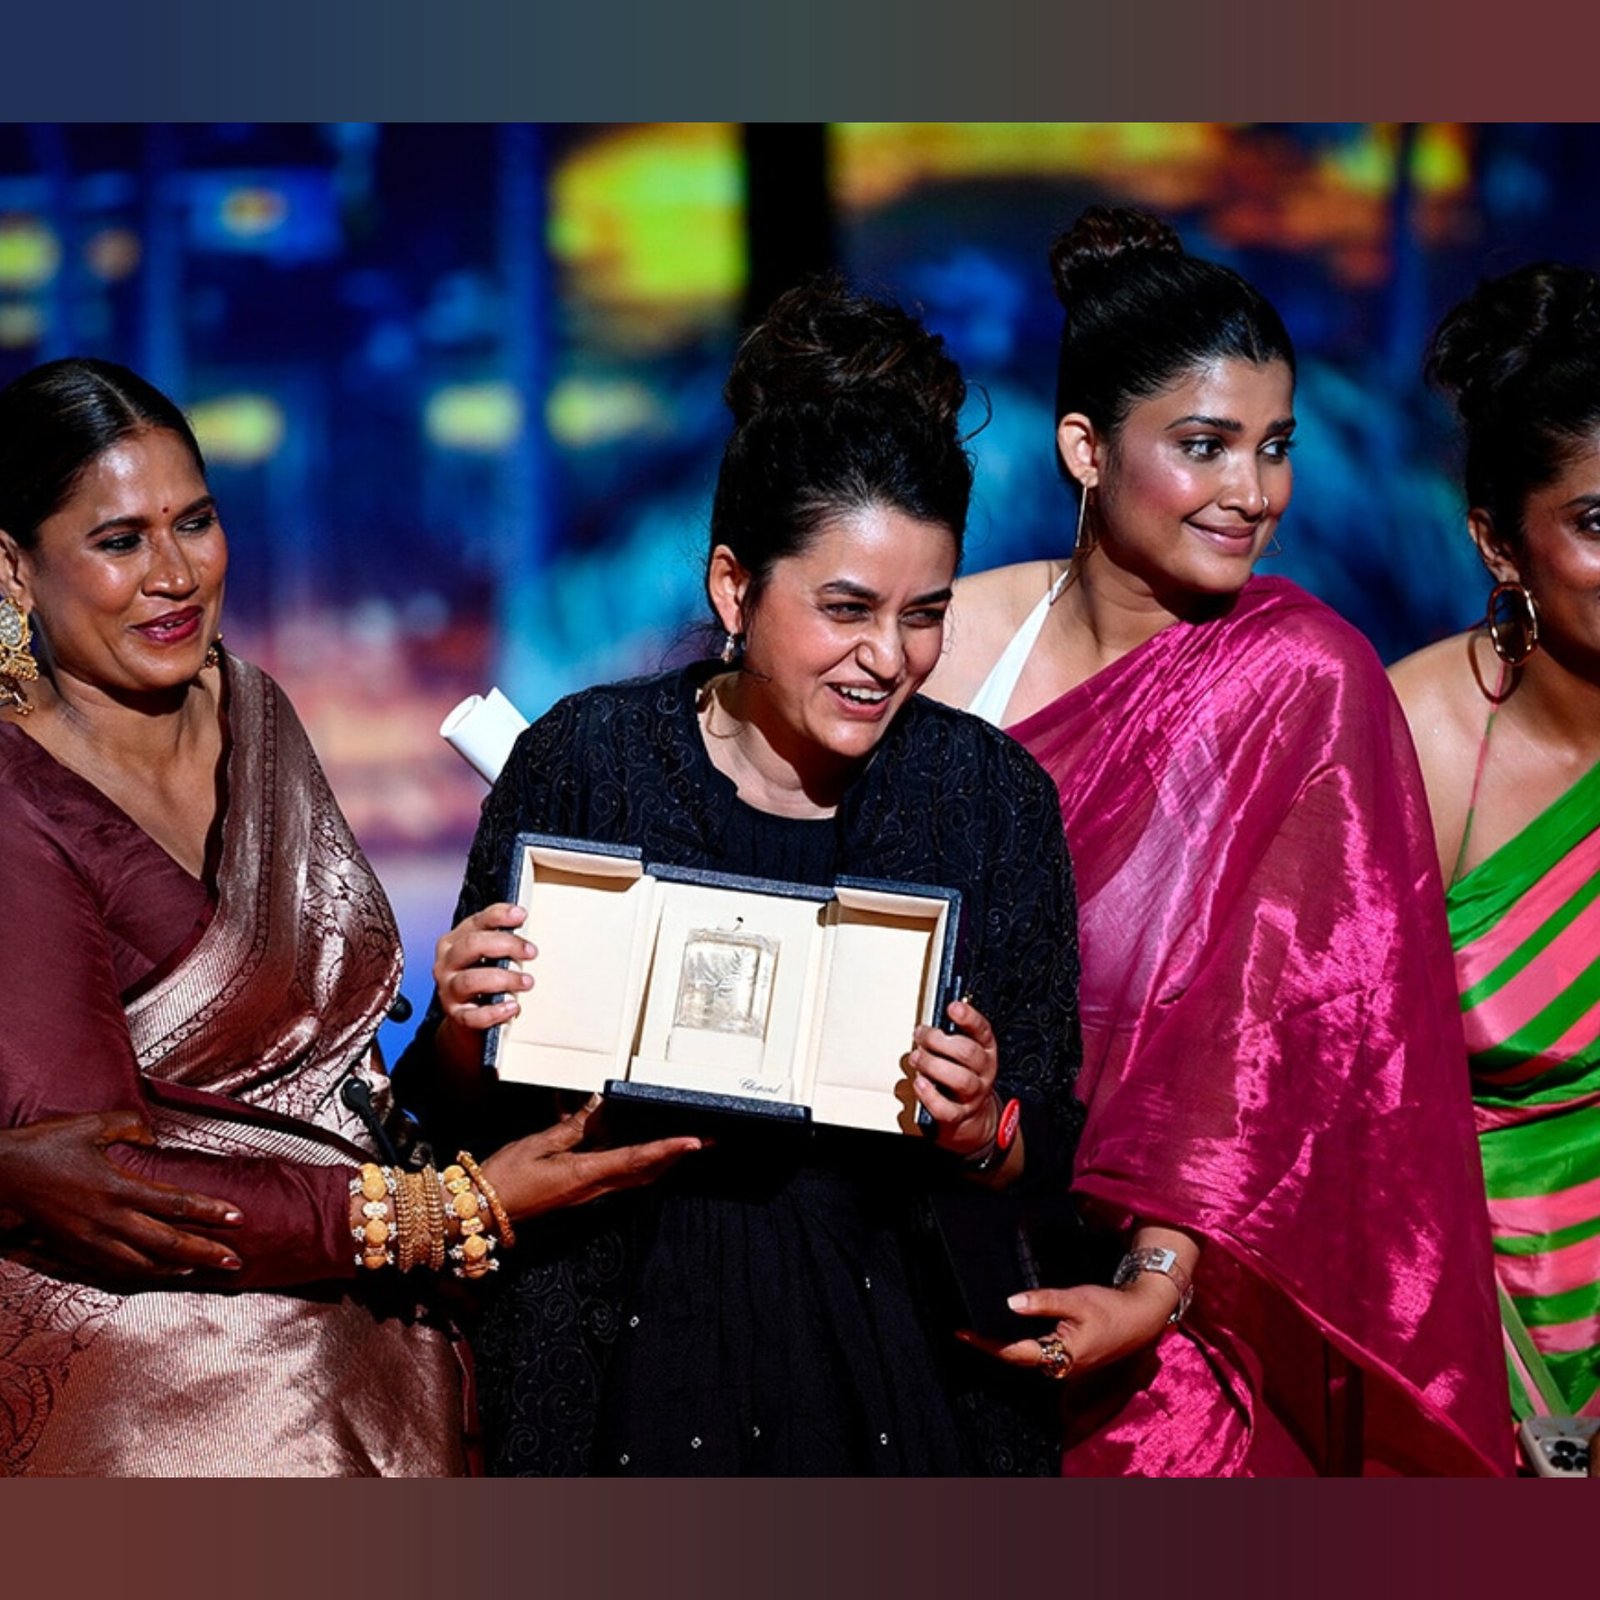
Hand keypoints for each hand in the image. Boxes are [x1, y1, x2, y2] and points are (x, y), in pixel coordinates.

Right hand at [0, 1111, 243, 1278]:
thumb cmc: (43, 1147)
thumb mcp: (89, 1125)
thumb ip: (128, 1126)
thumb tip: (153, 1135)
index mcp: (117, 1188)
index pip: (176, 1204)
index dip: (210, 1212)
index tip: (238, 1217)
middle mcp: (108, 1220)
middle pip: (168, 1243)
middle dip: (206, 1253)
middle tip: (235, 1261)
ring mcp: (91, 1241)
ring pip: (144, 1263)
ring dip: (178, 1267)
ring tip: (204, 1269)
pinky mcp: (75, 1251)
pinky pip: (117, 1269)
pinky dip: (145, 1273)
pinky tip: (160, 1271)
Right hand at [432, 902, 535, 1068]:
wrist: (466, 1018)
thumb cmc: (482, 978)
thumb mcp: (487, 955)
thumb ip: (502, 941)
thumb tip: (527, 930)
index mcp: (454, 942)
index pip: (476, 922)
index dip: (499, 916)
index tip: (521, 915)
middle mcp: (447, 963)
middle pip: (472, 945)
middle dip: (505, 945)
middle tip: (531, 952)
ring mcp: (449, 990)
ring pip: (471, 980)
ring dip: (503, 979)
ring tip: (527, 982)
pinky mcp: (457, 1016)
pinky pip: (473, 1016)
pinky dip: (495, 1012)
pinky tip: (512, 1007)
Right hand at [479, 1098, 704, 1221]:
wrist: (483, 1211)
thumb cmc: (506, 1177)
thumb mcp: (539, 1145)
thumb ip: (572, 1126)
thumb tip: (599, 1104)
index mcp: (585, 1174)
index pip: (635, 1159)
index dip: (667, 1149)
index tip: (693, 1141)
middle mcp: (594, 1188)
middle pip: (646, 1171)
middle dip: (676, 1156)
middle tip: (704, 1139)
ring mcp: (588, 1193)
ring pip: (635, 1176)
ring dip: (661, 1159)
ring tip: (683, 1141)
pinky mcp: (580, 1191)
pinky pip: (616, 1175)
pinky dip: (635, 1161)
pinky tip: (636, 1146)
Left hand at [909, 999, 999, 1158]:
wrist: (971, 1117)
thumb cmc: (961, 1075)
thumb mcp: (962, 1053)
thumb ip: (948, 1037)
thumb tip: (926, 1026)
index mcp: (985, 1050)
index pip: (982, 1030)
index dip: (969, 1017)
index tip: (953, 1007)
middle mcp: (983, 1071)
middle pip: (968, 1053)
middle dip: (939, 1041)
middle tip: (921, 1036)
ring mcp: (974, 1094)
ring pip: (960, 1079)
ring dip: (933, 1065)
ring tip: (917, 1058)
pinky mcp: (960, 1115)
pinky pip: (946, 1108)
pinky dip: (930, 1095)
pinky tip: (920, 1083)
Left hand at [957, 1276, 1180, 1379]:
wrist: (1142, 1318)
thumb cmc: (1111, 1310)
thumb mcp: (1076, 1301)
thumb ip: (1043, 1302)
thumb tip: (1010, 1303)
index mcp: (1060, 1358)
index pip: (1013, 1353)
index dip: (985, 1343)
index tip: (962, 1332)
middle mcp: (1060, 1367)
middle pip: (1017, 1358)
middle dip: (990, 1345)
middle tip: (965, 1329)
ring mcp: (1066, 1364)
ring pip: (1027, 1356)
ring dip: (1005, 1345)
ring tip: (980, 1328)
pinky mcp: (1071, 1357)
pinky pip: (1039, 1351)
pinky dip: (1021, 1341)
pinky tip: (1012, 1327)